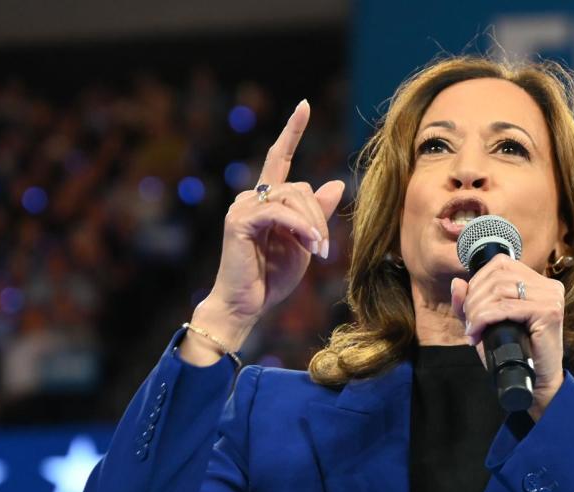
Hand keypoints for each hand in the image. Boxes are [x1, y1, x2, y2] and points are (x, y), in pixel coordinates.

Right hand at [207, 99, 345, 324]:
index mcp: (267, 200)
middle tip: (324, 249)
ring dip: (312, 225)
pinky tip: (310, 247)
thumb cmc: (272, 277)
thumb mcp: (304, 242)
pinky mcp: (239, 221)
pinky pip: (279, 214)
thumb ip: (316, 214)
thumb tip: (334, 182)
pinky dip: (300, 228)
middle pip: (299, 187)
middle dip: (319, 216)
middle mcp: (251, 197)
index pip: (280, 158)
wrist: (247, 304)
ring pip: (292, 198)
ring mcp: (242, 207)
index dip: (292, 131)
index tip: (304, 106)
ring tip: (317, 251)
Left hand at [450, 254, 565, 417]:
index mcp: (537, 281)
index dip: (477, 282)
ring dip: (477, 310)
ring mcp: (551, 297)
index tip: (470, 309)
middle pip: (498, 275)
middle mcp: (548, 285)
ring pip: (500, 290)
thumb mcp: (486, 323)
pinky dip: (484, 319)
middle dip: (474, 298)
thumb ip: (470, 302)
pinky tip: (477, 333)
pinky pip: (506, 307)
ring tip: (473, 330)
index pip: (500, 264)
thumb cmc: (514, 352)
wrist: (537, 381)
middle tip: (469, 324)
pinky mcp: (549, 312)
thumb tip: (457, 282)